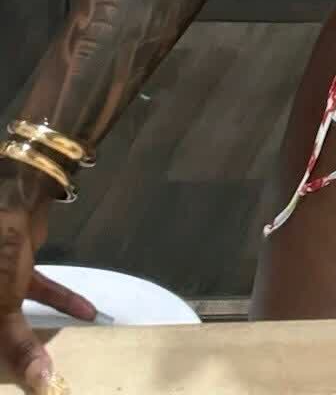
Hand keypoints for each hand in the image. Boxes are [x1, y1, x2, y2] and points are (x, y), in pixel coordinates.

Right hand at [0, 170, 98, 392]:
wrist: (10, 198)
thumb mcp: (3, 308)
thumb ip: (19, 347)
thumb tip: (41, 384)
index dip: (4, 372)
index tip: (35, 388)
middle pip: (2, 337)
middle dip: (20, 358)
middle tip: (47, 379)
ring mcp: (0, 284)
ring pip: (16, 317)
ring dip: (39, 333)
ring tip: (66, 354)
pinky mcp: (17, 268)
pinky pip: (37, 291)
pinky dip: (61, 300)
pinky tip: (88, 313)